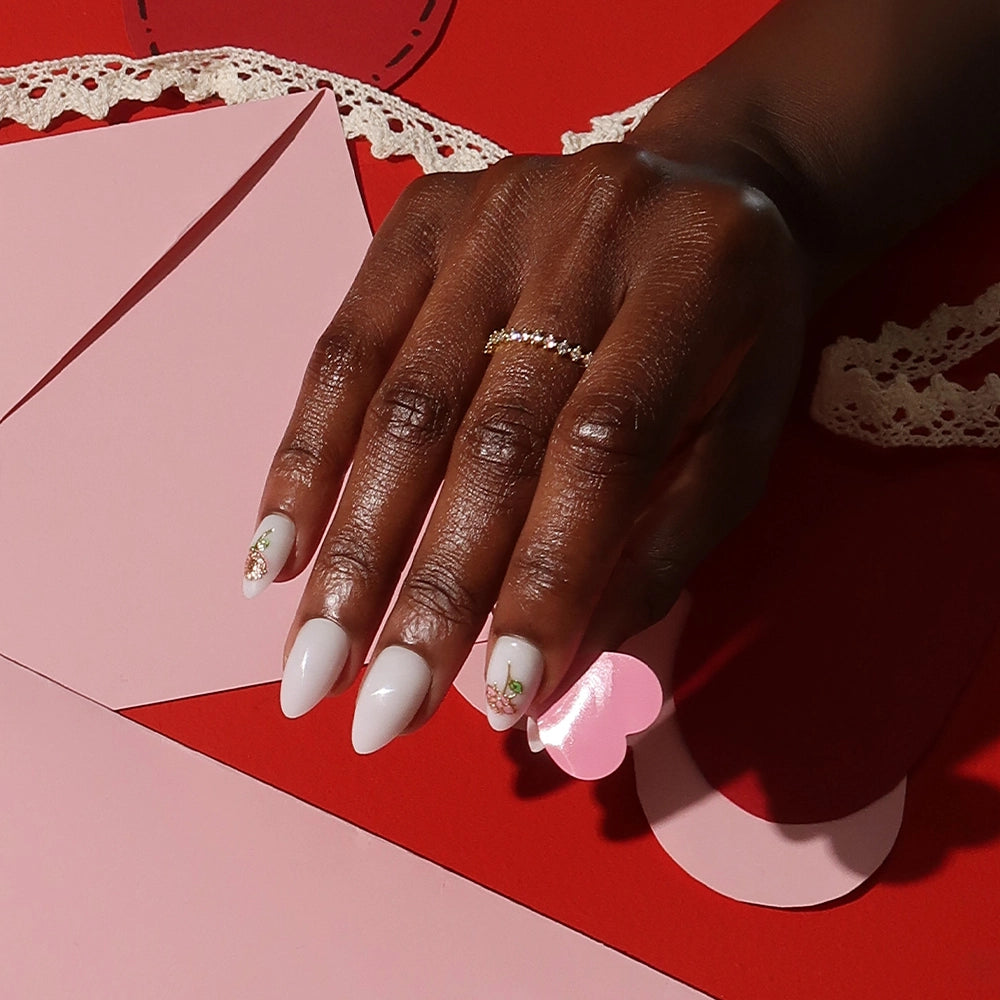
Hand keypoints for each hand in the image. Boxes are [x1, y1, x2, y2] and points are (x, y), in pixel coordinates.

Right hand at [248, 138, 806, 751]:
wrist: (697, 191)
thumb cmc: (732, 333)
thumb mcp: (742, 430)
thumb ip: (666, 541)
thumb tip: (567, 673)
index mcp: (695, 277)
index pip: (604, 448)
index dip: (548, 576)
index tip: (502, 699)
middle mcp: (585, 227)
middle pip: (489, 431)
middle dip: (430, 587)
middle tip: (381, 712)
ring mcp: (492, 209)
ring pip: (401, 398)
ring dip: (351, 544)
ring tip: (313, 660)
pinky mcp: (422, 214)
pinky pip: (343, 346)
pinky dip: (304, 456)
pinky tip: (276, 551)